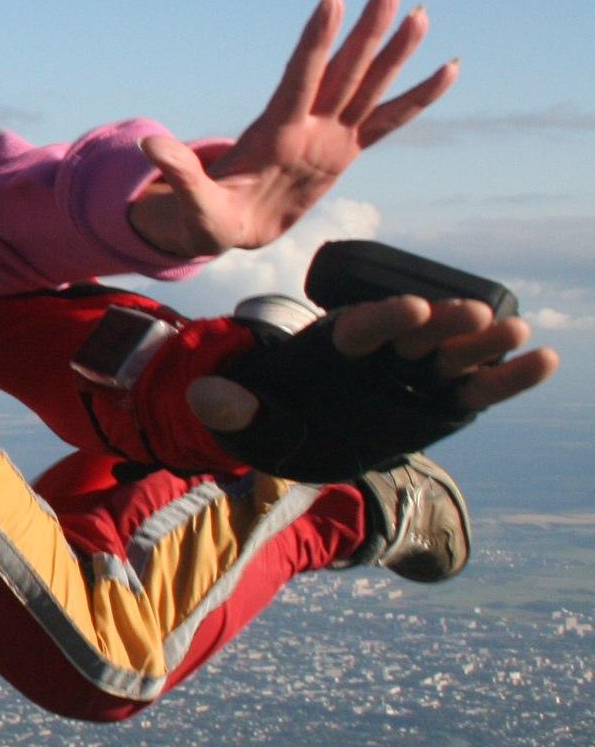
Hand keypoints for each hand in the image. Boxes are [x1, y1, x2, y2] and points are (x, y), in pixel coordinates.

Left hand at [130, 0, 454, 257]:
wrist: (225, 228)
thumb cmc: (206, 216)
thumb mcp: (190, 203)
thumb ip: (177, 174)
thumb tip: (149, 144)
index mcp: (275, 131)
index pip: (300, 75)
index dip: (317, 39)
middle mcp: (306, 123)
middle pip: (344, 66)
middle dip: (367, 25)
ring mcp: (328, 134)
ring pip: (369, 84)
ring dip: (395, 49)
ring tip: (419, 11)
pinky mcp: (344, 151)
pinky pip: (389, 121)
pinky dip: (418, 98)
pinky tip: (447, 69)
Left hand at [190, 294, 557, 427]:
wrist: (304, 437)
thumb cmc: (272, 420)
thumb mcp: (246, 420)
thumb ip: (232, 408)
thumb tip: (203, 396)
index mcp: (333, 346)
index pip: (360, 324)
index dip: (385, 316)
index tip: (412, 308)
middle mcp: (381, 353)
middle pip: (417, 333)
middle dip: (445, 323)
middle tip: (476, 314)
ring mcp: (417, 374)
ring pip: (454, 354)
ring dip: (484, 343)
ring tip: (517, 331)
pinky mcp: (443, 400)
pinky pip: (480, 388)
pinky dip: (509, 377)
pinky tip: (543, 362)